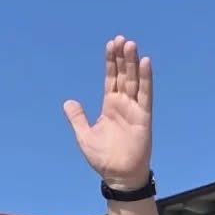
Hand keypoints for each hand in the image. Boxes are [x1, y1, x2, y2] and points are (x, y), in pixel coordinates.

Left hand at [63, 37, 152, 189]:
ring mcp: (134, 108)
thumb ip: (78, 118)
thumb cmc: (103, 158)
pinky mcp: (144, 116)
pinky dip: (146, 78)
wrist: (119, 176)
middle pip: (123, 74)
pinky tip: (145, 62)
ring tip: (130, 45)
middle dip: (121, 57)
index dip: (110, 62)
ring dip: (133, 63)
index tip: (110, 44)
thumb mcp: (84, 136)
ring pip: (134, 80)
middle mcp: (123, 103)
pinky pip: (145, 94)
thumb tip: (68, 101)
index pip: (110, 78)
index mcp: (109, 106)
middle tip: (120, 39)